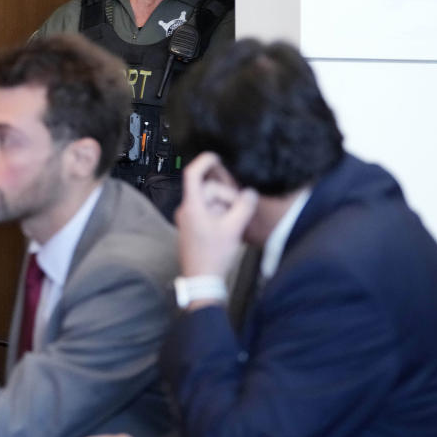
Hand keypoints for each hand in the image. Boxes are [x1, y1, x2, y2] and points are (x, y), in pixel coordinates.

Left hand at [175, 152, 257, 276]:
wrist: (202, 280)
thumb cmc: (213, 257)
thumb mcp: (233, 229)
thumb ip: (243, 207)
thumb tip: (250, 193)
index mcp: (192, 206)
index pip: (192, 175)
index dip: (204, 162)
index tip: (215, 157)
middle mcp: (187, 210)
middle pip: (208, 190)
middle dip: (226, 196)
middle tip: (238, 210)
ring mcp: (189, 219)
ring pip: (210, 202)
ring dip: (224, 207)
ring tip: (233, 224)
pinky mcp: (193, 227)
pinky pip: (208, 212)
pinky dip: (220, 215)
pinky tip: (228, 228)